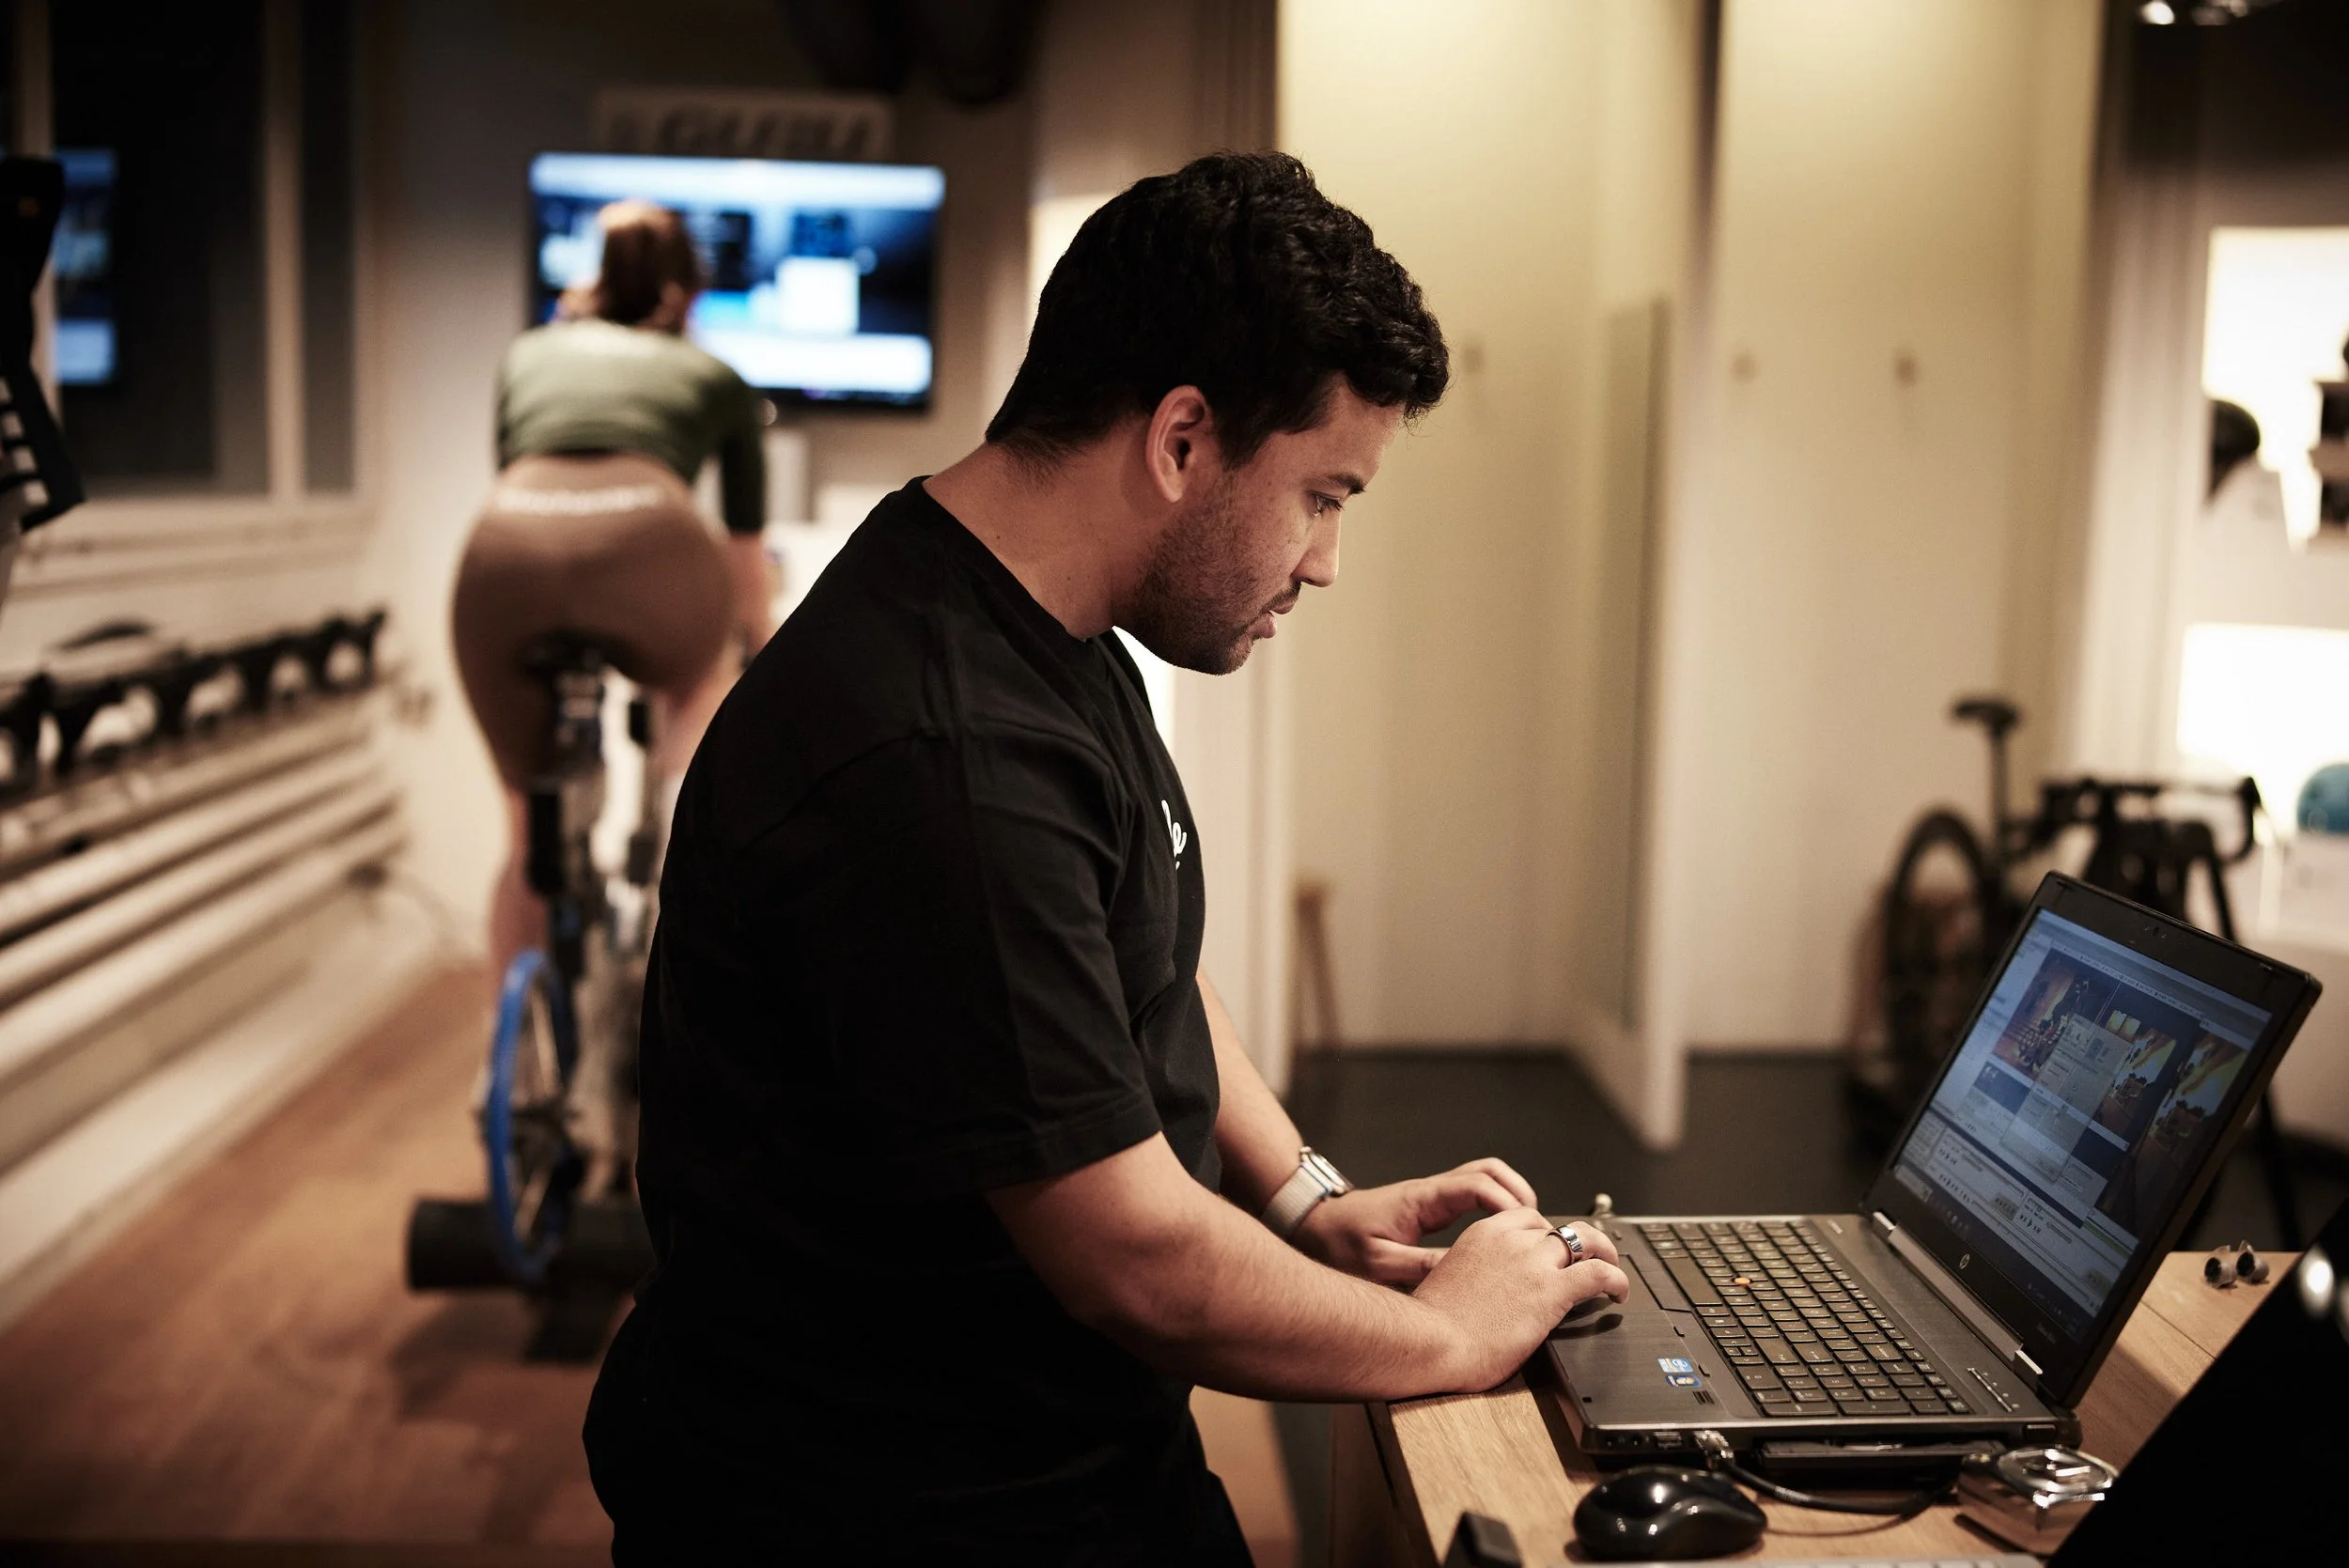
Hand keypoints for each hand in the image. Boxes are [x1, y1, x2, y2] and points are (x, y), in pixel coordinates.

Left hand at [1293, 1157, 1549, 1283]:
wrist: (1313, 1228)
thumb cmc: (1338, 1243)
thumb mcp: (1377, 1263)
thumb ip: (1421, 1266)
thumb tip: (1465, 1273)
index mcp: (1423, 1199)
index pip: (1477, 1184)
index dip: (1507, 1202)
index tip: (1524, 1228)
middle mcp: (1432, 1192)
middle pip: (1489, 1171)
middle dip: (1519, 1193)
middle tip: (1537, 1227)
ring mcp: (1432, 1198)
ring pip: (1484, 1180)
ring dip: (1509, 1198)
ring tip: (1527, 1232)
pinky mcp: (1430, 1210)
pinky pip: (1473, 1198)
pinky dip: (1494, 1208)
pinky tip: (1502, 1239)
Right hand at [1412, 1209, 1630, 1390]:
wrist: (1430, 1340)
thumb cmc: (1431, 1324)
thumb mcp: (1450, 1280)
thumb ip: (1474, 1274)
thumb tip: (1483, 1290)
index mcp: (1483, 1234)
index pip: (1527, 1218)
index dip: (1546, 1233)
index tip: (1552, 1249)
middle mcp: (1511, 1240)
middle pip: (1558, 1227)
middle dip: (1577, 1240)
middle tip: (1589, 1256)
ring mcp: (1533, 1262)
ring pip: (1585, 1241)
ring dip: (1603, 1253)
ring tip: (1612, 1269)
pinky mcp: (1552, 1290)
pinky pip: (1598, 1274)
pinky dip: (1616, 1280)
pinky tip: (1619, 1292)